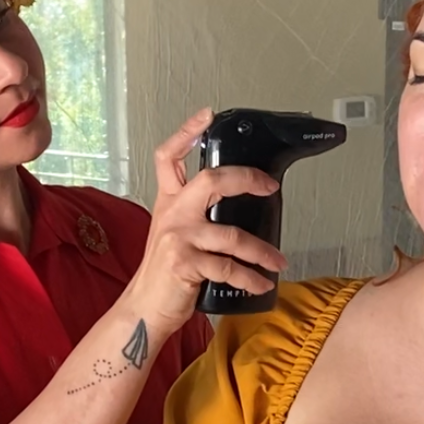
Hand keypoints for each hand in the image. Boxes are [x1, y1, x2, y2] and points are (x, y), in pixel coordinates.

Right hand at [126, 108, 285, 334]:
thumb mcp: (174, 234)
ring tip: (278, 261)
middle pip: (212, 180)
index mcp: (169, 202)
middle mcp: (172, 214)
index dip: (186, 132)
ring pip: (232, 235)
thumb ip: (196, 215)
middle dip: (246, 179)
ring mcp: (178, 238)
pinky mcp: (185, 263)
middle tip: (270, 186)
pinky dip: (251, 277)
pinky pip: (228, 267)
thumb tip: (237, 206)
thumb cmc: (165, 273)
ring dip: (262, 251)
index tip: (207, 115)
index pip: (169, 157)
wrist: (145, 308)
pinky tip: (262, 283)